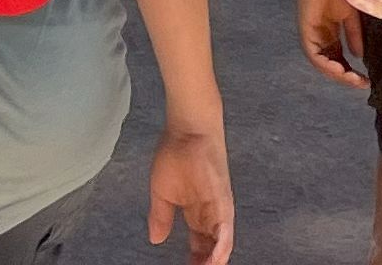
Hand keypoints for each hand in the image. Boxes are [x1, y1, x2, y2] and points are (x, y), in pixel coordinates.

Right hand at [147, 119, 233, 261]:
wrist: (187, 130)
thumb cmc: (175, 153)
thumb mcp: (161, 191)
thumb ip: (161, 216)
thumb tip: (155, 239)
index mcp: (196, 213)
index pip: (199, 245)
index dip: (195, 260)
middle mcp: (211, 214)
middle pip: (212, 248)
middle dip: (205, 263)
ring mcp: (219, 209)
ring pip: (222, 243)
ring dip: (215, 260)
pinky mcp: (224, 201)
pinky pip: (226, 229)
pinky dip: (222, 246)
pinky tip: (216, 259)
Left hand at [295, 0, 365, 90]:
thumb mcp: (351, 15)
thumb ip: (354, 35)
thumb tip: (359, 56)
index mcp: (330, 32)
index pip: (338, 58)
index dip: (351, 71)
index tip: (366, 80)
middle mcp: (320, 36)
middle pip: (330, 64)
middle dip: (346, 77)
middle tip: (362, 84)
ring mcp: (311, 34)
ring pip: (322, 63)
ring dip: (337, 74)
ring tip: (353, 79)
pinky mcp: (306, 30)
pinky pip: (313, 54)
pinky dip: (326, 65)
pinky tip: (340, 70)